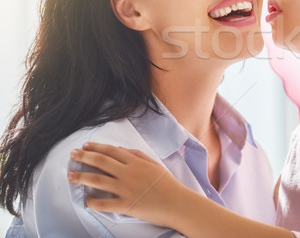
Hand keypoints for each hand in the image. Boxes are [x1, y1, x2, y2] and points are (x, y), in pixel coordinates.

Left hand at [68, 143, 184, 228]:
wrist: (177, 203)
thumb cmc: (168, 184)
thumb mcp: (154, 164)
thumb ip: (137, 155)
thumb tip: (120, 148)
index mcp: (136, 162)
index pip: (111, 151)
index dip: (96, 147)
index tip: (85, 146)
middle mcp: (128, 173)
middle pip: (101, 162)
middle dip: (84, 157)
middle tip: (72, 155)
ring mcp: (126, 189)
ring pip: (98, 180)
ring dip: (81, 177)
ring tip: (70, 175)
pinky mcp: (126, 205)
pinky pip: (104, 204)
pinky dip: (92, 202)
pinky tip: (86, 200)